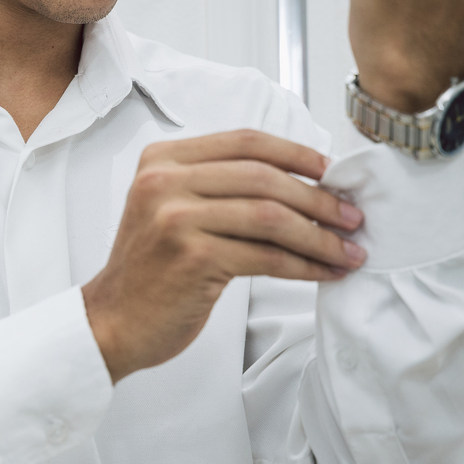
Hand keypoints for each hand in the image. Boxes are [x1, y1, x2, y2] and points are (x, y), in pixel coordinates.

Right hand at [81, 130, 365, 382]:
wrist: (112, 321)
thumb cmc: (150, 270)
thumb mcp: (171, 209)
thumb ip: (218, 187)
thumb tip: (300, 183)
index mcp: (162, 160)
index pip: (245, 142)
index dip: (297, 153)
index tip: (331, 171)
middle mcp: (164, 182)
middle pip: (264, 177)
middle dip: (319, 198)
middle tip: (351, 216)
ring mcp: (176, 219)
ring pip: (271, 216)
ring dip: (320, 235)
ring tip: (347, 249)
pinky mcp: (193, 258)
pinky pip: (266, 257)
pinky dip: (304, 266)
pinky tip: (323, 273)